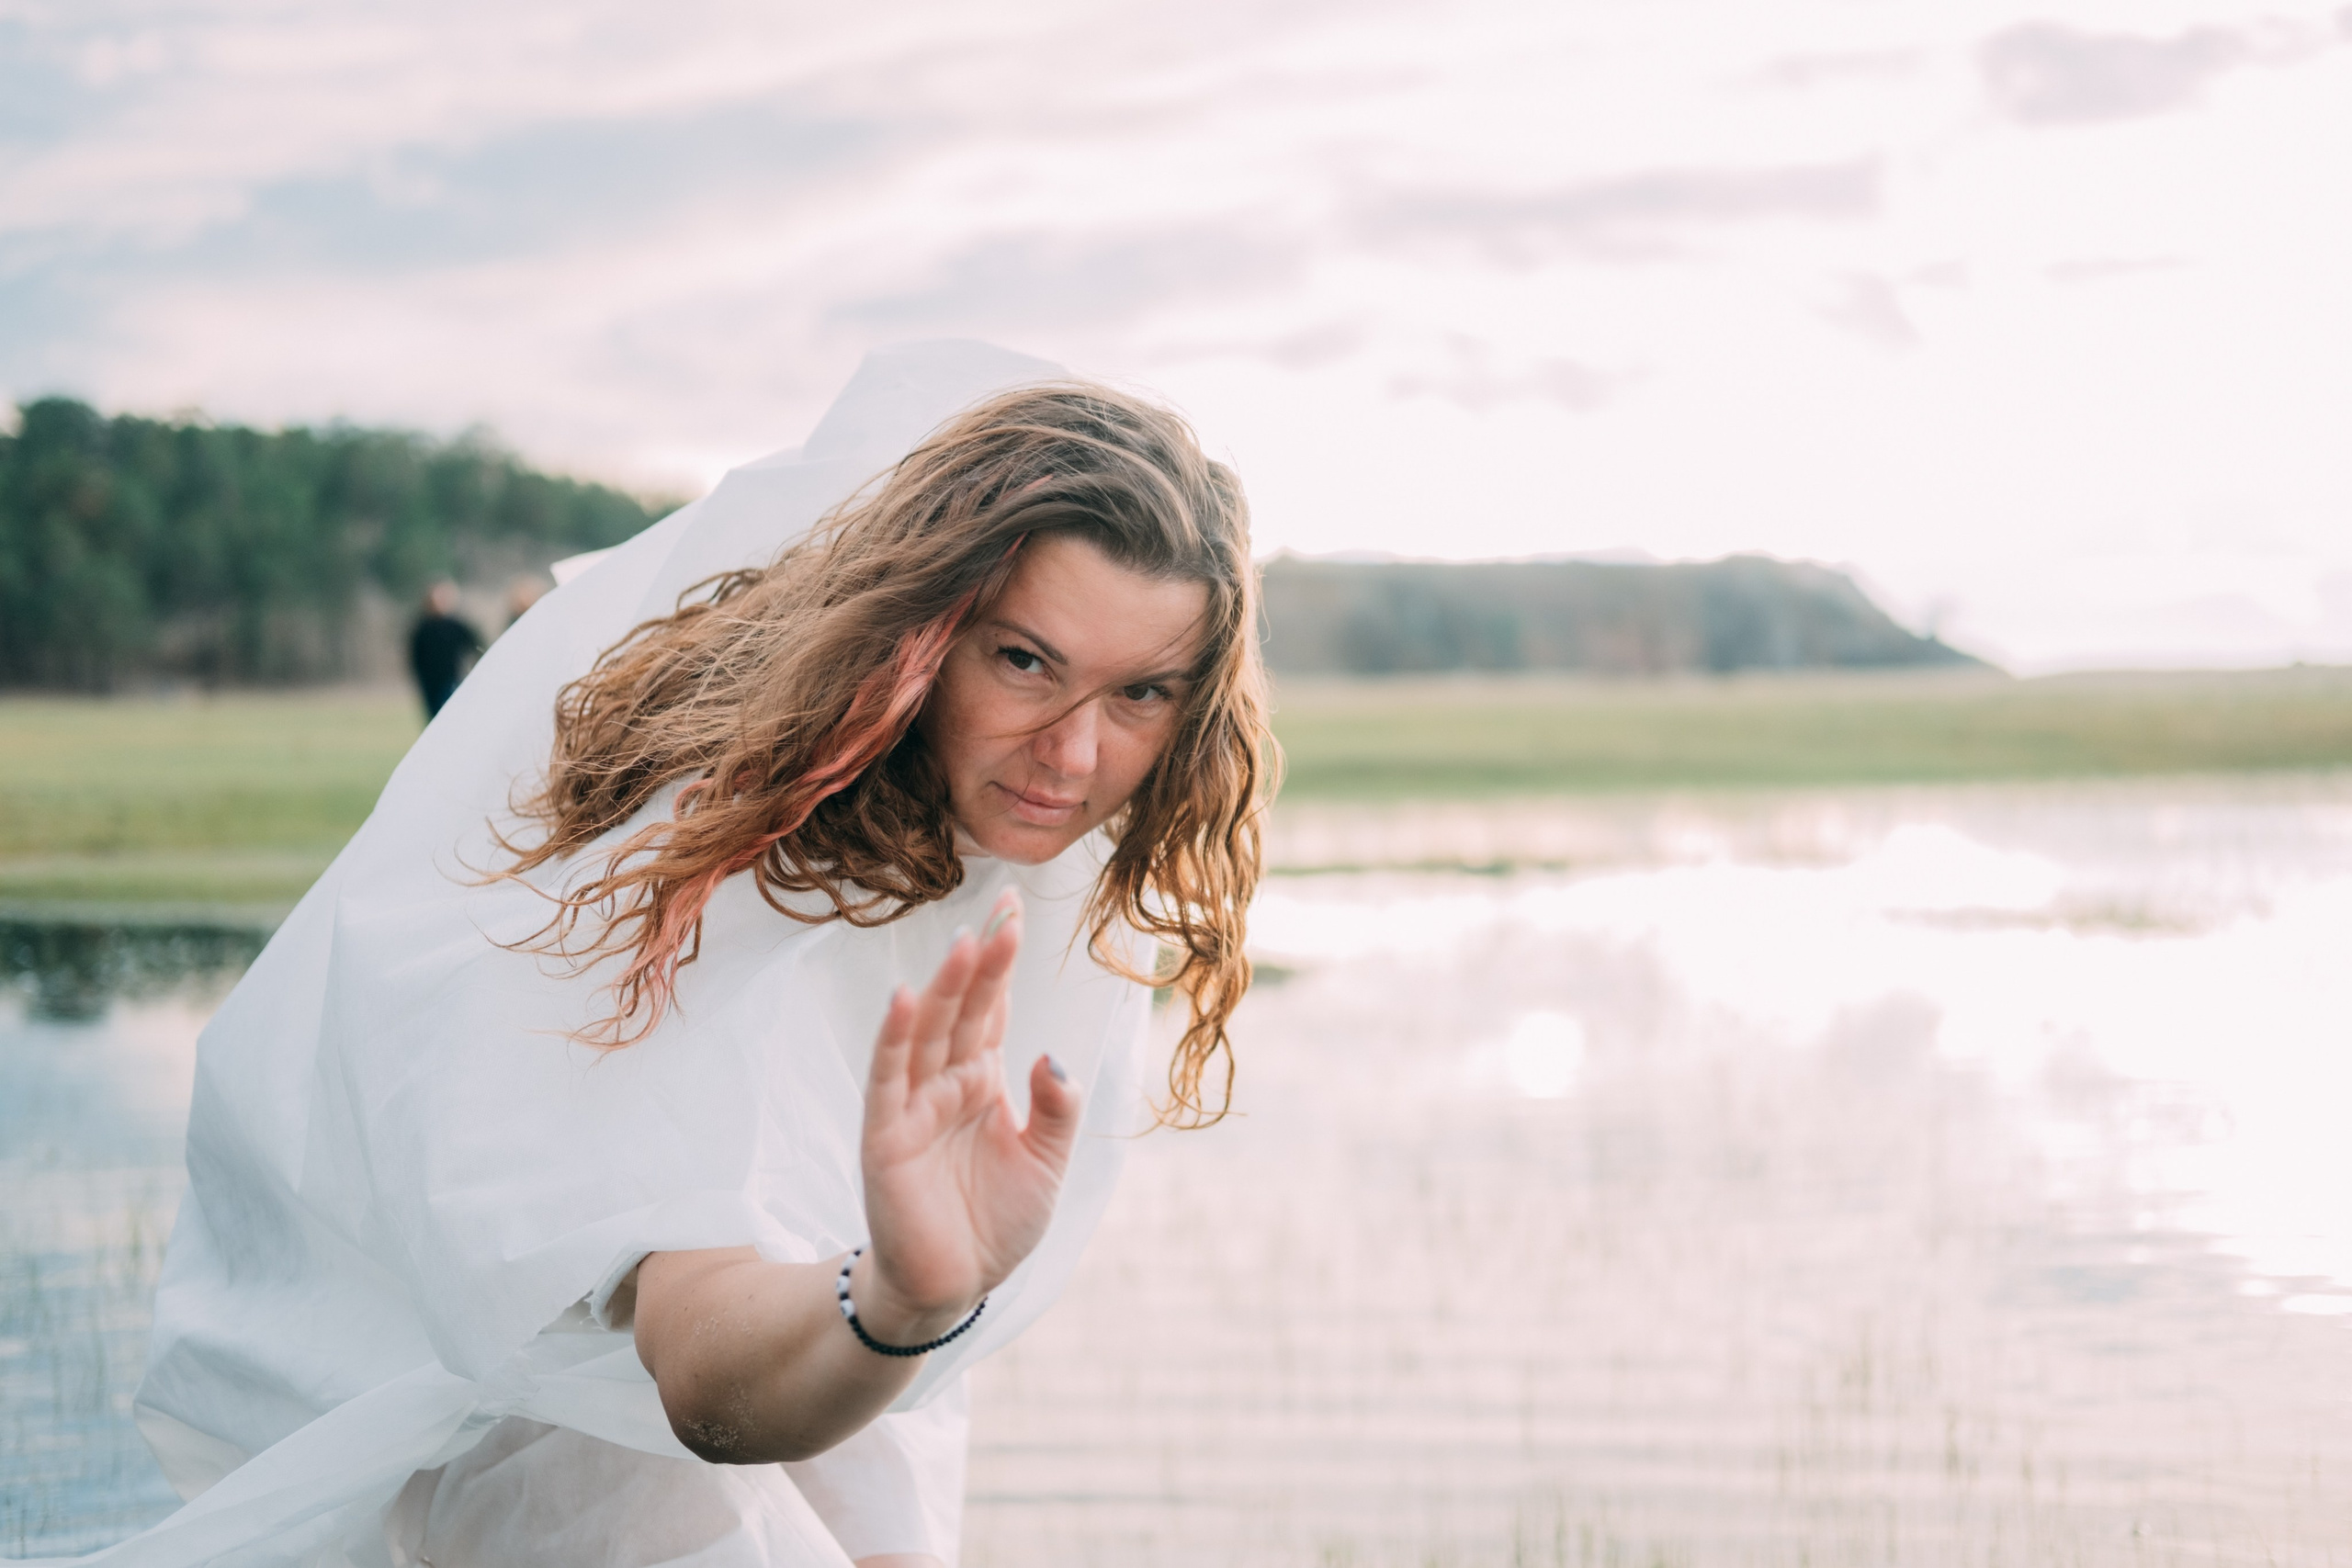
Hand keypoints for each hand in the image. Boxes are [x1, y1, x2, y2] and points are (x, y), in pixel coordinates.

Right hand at [854, 888, 1082, 1343]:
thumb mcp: (1046, 1163)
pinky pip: (889, 1079)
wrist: (954, 1287)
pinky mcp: (887, 1137)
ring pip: (929, 1034)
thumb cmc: (994, 1224)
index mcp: (982, 1082)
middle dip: (983, 961)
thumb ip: (1055, 1109)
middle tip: (1003, 911)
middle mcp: (946, 1083)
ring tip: (967, 944)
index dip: (1002, 963)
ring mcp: (914, 1106)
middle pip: (964, 1010)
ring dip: (945, 988)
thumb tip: (1051, 1055)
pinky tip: (904, 999)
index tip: (1015, 910)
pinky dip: (895, 1039)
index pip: (992, 1009)